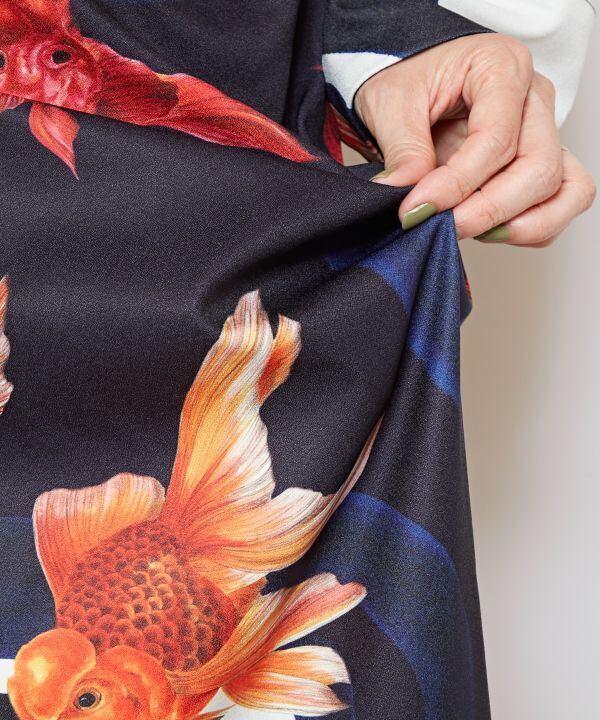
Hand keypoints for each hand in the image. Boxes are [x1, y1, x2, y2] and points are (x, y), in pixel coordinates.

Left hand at [355, 34, 595, 245]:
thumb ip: (404, 152)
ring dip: (516, 224)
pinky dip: (528, 227)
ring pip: (563, 190)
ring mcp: (544, 133)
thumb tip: (410, 201)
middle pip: (539, 169)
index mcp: (502, 68)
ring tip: (465, 228)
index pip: (496, 139)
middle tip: (441, 226)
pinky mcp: (540, 165)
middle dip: (487, 210)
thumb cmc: (406, 82)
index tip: (417, 209)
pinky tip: (484, 230)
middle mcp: (534, 99)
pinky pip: (561, 204)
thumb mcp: (390, 105)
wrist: (407, 87)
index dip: (457, 184)